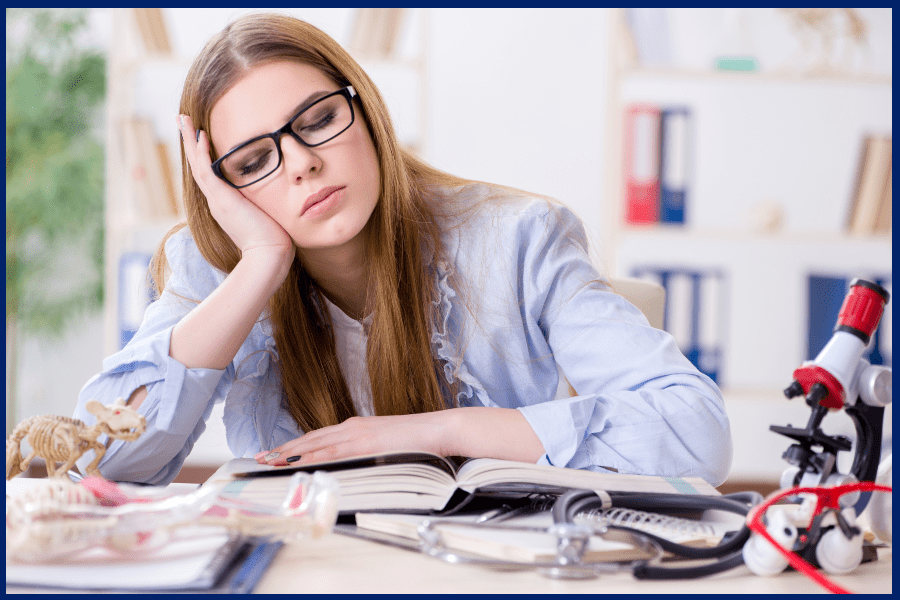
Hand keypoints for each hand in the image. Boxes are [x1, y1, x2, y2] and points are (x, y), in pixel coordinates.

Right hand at [178, 114, 292, 257]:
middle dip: (189, 141)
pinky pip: (206, 171)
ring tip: (183, 119)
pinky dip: (202, 153)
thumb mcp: (264, 214)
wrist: (269, 254)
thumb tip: (273, 193)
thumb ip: (262, 202)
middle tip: (182, 120)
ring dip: (189, 140)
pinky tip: (200, 136)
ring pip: (197, 164)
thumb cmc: (273, 238)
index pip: (209, 173)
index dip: (202, 153)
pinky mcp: (222, 200)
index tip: (199, 135)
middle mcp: (216, 200)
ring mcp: (216, 200)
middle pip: (197, 165)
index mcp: (224, 204)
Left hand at [254, 413, 451, 466]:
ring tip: (269, 462)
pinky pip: (332, 452)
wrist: (438, 429)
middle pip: (310, 439)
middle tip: (261, 458)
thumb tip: (352, 466)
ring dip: (290, 454)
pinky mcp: (365, 443)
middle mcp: (351, 427)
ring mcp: (357, 434)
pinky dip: (312, 458)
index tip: (276, 452)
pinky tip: (297, 464)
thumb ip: (366, 452)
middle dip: (283, 449)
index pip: (318, 437)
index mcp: (355, 427)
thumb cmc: (417, 440)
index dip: (295, 445)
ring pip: (315, 445)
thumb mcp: (385, 445)